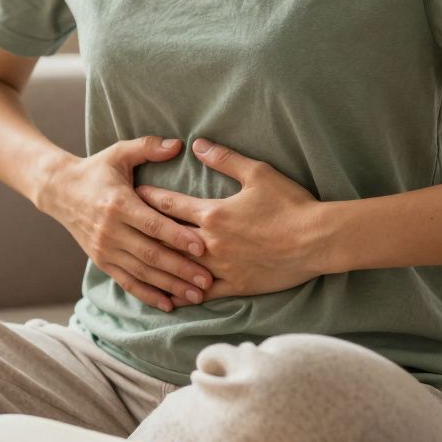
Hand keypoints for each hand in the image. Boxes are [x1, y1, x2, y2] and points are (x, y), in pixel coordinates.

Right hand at [37, 136, 213, 311]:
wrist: (59, 190)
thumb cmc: (96, 170)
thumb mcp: (119, 153)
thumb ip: (148, 147)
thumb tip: (178, 144)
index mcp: (119, 204)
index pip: (152, 224)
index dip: (177, 236)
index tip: (202, 247)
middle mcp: (110, 230)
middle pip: (151, 254)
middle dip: (181, 269)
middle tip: (208, 279)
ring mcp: (104, 248)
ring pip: (142, 272)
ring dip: (170, 286)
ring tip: (197, 296)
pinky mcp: (101, 260)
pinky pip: (127, 282)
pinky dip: (147, 295)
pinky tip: (169, 304)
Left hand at [135, 138, 327, 298]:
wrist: (319, 240)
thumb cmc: (290, 204)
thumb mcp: (258, 173)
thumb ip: (225, 159)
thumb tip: (198, 144)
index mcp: (212, 214)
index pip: (169, 205)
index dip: (147, 198)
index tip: (130, 194)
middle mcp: (210, 242)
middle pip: (167, 236)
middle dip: (143, 230)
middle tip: (122, 226)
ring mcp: (221, 267)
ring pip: (179, 267)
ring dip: (157, 264)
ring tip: (136, 261)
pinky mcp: (235, 285)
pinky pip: (202, 293)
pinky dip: (183, 294)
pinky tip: (168, 296)